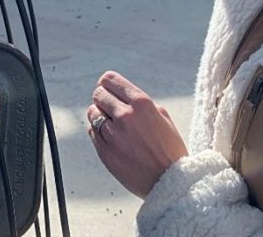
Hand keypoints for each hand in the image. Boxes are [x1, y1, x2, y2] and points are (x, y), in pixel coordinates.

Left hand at [86, 71, 187, 197]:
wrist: (170, 182)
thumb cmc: (169, 148)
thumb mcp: (162, 116)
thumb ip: (139, 102)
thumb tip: (119, 93)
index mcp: (141, 104)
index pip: (111, 80)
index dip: (106, 82)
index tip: (106, 86)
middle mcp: (125, 116)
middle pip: (98, 94)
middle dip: (103, 98)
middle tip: (108, 105)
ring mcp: (113, 135)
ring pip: (92, 113)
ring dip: (99, 115)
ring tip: (110, 123)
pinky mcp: (105, 152)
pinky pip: (92, 132)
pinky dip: (98, 131)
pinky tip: (111, 137)